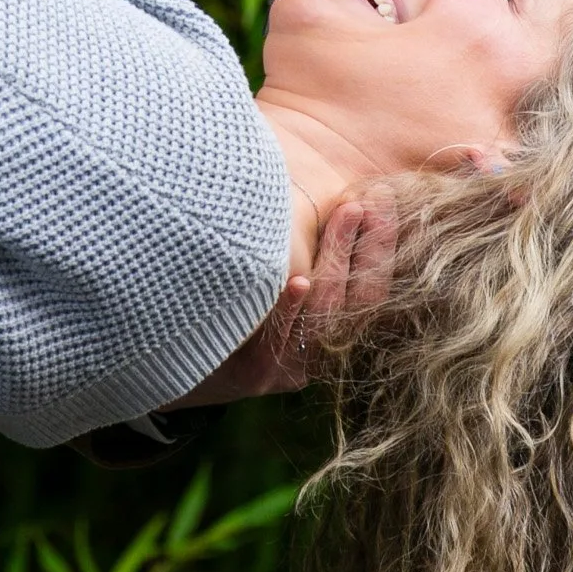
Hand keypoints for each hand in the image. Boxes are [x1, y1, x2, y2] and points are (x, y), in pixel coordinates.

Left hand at [172, 187, 398, 405]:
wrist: (188, 370)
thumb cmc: (245, 314)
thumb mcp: (286, 286)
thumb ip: (315, 254)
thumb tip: (344, 194)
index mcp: (338, 333)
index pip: (375, 288)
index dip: (384, 245)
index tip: (384, 199)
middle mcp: (322, 354)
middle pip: (361, 301)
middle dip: (369, 247)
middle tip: (365, 201)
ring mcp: (290, 368)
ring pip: (325, 316)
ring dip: (337, 262)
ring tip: (345, 215)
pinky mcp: (255, 377)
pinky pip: (276, 345)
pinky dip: (288, 311)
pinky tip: (296, 280)